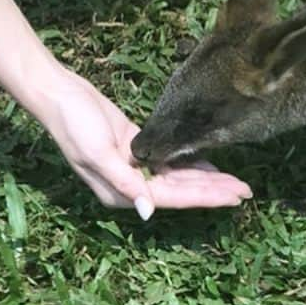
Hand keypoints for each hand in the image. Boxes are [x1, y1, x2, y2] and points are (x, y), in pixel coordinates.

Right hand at [39, 65, 251, 215]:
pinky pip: (168, 158)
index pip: (172, 198)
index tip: (233, 197)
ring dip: (205, 178)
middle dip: (213, 190)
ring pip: (177, 175)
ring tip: (235, 182)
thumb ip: (123, 181)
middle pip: (180, 190)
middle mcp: (131, 183)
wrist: (59, 93)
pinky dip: (188, 161)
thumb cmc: (74, 123)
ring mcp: (134, 164)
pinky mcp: (135, 144)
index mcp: (122, 191)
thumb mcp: (97, 153)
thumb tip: (147, 211)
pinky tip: (207, 163)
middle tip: (246, 190)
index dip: (205, 197)